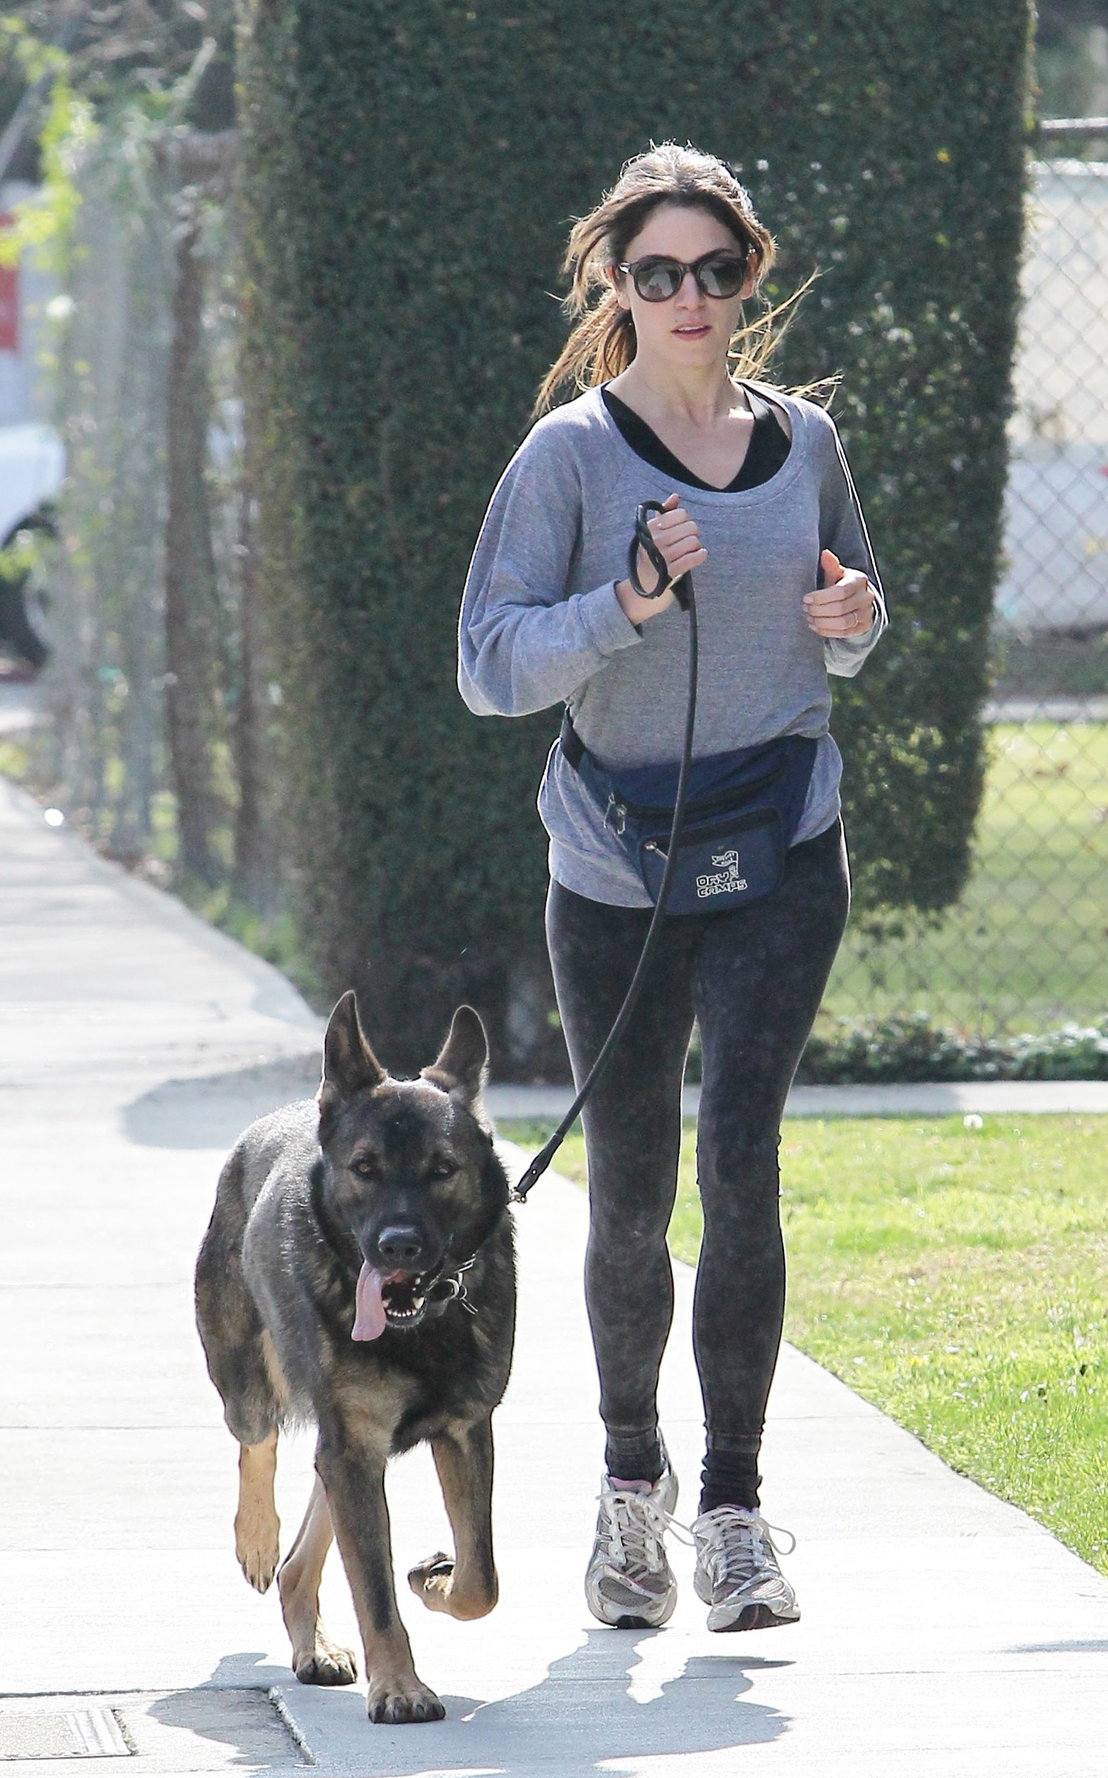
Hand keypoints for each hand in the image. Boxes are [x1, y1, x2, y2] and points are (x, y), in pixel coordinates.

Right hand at [615, 492, 707, 623]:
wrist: (645, 585)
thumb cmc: (652, 555)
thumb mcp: (653, 532)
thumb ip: (664, 513)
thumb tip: (675, 497)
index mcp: (651, 528)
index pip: (680, 514)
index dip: (685, 520)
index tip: (682, 527)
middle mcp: (656, 540)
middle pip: (690, 526)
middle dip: (693, 532)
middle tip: (689, 539)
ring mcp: (663, 556)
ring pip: (694, 541)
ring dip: (696, 545)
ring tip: (691, 549)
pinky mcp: (671, 571)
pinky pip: (693, 557)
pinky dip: (700, 555)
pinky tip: (700, 554)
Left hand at [803, 549, 875, 636]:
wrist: (858, 599)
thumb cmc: (841, 584)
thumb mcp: (837, 574)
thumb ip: (831, 566)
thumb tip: (824, 553)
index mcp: (859, 580)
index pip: (841, 591)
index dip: (821, 597)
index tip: (806, 598)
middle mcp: (867, 597)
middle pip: (841, 608)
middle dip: (819, 610)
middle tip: (805, 609)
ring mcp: (867, 613)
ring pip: (843, 622)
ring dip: (822, 622)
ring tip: (809, 619)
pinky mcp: (864, 627)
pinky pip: (845, 632)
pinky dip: (828, 631)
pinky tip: (815, 627)